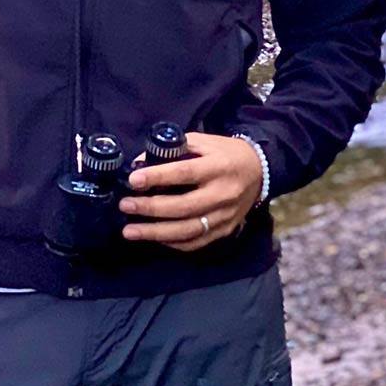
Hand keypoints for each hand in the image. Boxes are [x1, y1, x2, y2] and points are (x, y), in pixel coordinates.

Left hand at [118, 132, 261, 251]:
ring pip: (187, 230)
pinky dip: (173, 243)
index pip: (184, 173)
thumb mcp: (204, 141)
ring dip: (155, 232)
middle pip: (183, 206)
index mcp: (218, 167)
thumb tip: (140, 161)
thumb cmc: (225, 153)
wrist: (260, 171)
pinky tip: (154, 238)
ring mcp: (225, 216)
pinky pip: (196, 242)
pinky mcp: (225, 230)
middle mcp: (222, 194)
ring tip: (129, 231)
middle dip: (150, 208)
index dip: (158, 177)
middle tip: (125, 206)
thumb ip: (175, 148)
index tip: (133, 180)